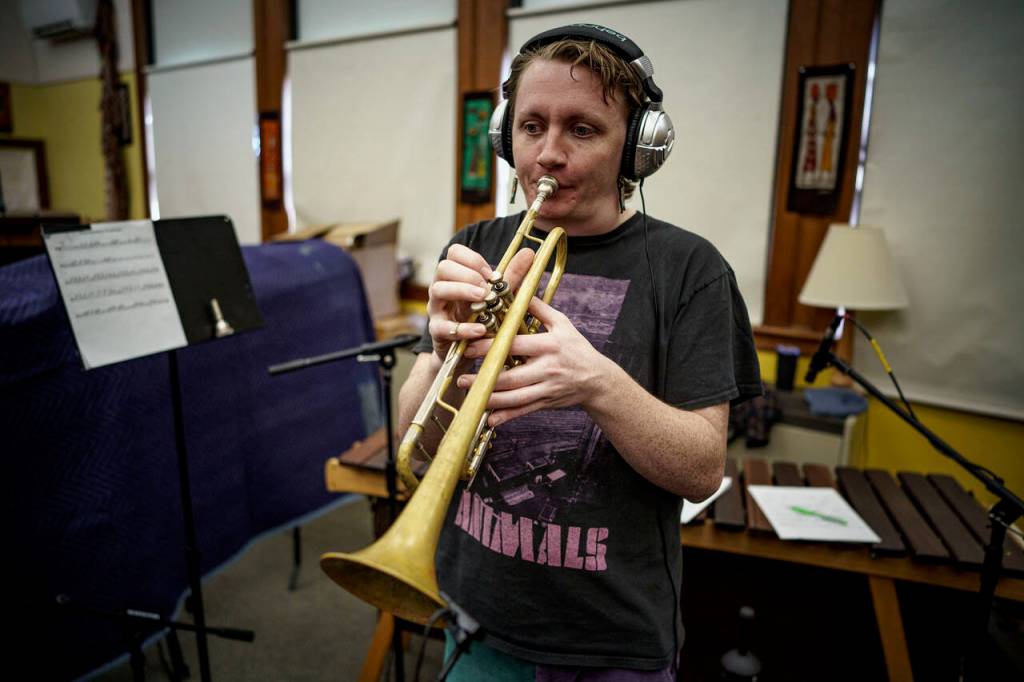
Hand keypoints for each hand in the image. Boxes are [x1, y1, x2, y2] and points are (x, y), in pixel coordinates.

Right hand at [426, 244, 535, 359]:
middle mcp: (441, 288)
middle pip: (443, 267)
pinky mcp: (437, 332)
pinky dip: (463, 328)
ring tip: (483, 299)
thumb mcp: (496, 296)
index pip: (454, 252)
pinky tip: (481, 329)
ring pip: (438, 290)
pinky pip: (444, 326)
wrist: (466, 351)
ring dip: (462, 291)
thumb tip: (528, 252)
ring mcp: (437, 309)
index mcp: (454, 276)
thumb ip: (511, 275)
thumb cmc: (479, 318)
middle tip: (487, 289)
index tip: (490, 274)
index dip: (473, 259)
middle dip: (468, 274)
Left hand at [457, 296, 609, 426]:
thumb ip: (539, 309)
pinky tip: (490, 419)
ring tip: (470, 395)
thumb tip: (518, 290)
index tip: (470, 347)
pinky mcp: (546, 402)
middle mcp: (547, 368)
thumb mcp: (562, 324)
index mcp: (549, 345)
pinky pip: (523, 411)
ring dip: (490, 399)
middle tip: (462, 377)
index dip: (490, 347)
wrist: (597, 379)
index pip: (514, 346)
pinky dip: (506, 416)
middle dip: (484, 378)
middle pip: (511, 376)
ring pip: (514, 397)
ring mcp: (547, 388)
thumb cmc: (577, 348)